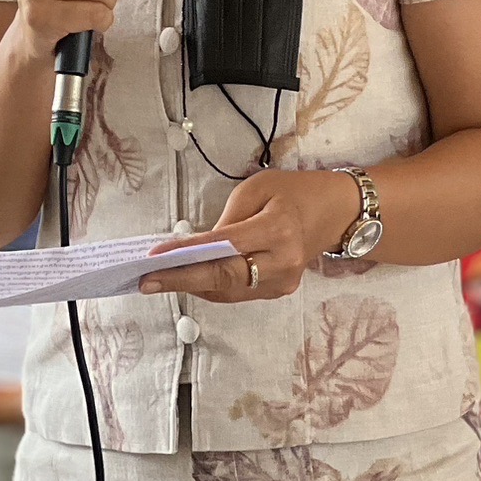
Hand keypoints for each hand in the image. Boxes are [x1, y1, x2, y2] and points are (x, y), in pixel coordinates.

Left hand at [139, 168, 357, 302]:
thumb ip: (228, 219)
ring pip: (227, 291)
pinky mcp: (280, 290)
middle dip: (181, 280)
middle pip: (223, 278)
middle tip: (145, 281)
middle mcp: (283, 262)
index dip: (188, 253)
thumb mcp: (258, 188)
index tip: (154, 257)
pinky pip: (237, 292)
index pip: (225, 246)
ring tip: (158, 280)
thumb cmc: (294, 192)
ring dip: (191, 286)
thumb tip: (198, 249)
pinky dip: (211, 286)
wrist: (335, 212)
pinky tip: (188, 278)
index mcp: (279, 229)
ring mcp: (283, 281)